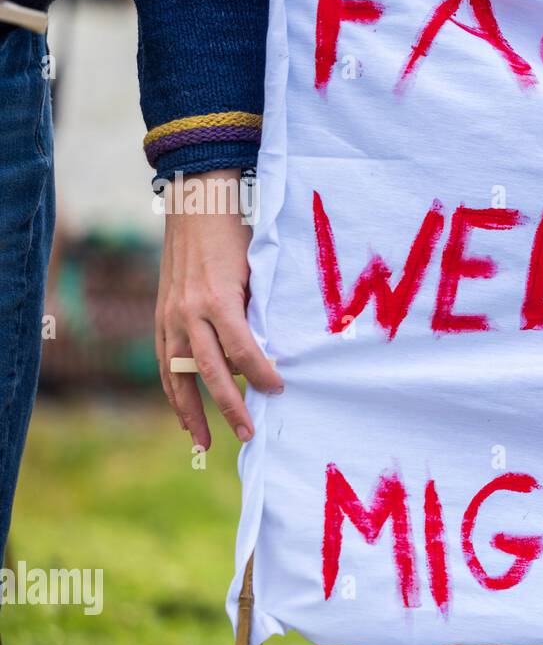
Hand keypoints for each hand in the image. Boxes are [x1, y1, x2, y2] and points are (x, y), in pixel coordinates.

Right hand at [157, 169, 281, 449]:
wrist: (197, 203)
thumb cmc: (237, 235)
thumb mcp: (255, 270)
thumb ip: (259, 310)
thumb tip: (273, 351)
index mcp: (218, 299)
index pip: (242, 350)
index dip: (261, 374)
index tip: (279, 389)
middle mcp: (189, 311)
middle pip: (210, 371)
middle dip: (230, 406)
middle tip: (249, 433)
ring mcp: (171, 315)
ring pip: (179, 374)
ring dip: (192, 411)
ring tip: (206, 441)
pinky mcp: (162, 315)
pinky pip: (165, 362)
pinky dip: (173, 390)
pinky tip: (183, 415)